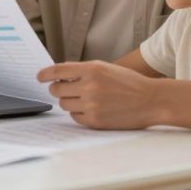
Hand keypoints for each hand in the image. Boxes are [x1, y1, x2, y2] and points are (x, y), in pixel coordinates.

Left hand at [38, 61, 156, 129]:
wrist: (150, 100)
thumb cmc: (128, 83)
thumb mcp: (105, 68)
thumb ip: (82, 70)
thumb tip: (59, 74)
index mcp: (91, 70)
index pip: (58, 71)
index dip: (45, 74)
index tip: (39, 77)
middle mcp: (89, 87)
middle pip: (56, 89)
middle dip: (58, 89)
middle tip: (64, 89)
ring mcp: (91, 105)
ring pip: (64, 104)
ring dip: (69, 101)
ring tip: (84, 99)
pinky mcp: (95, 121)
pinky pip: (74, 117)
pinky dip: (78, 113)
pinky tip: (91, 108)